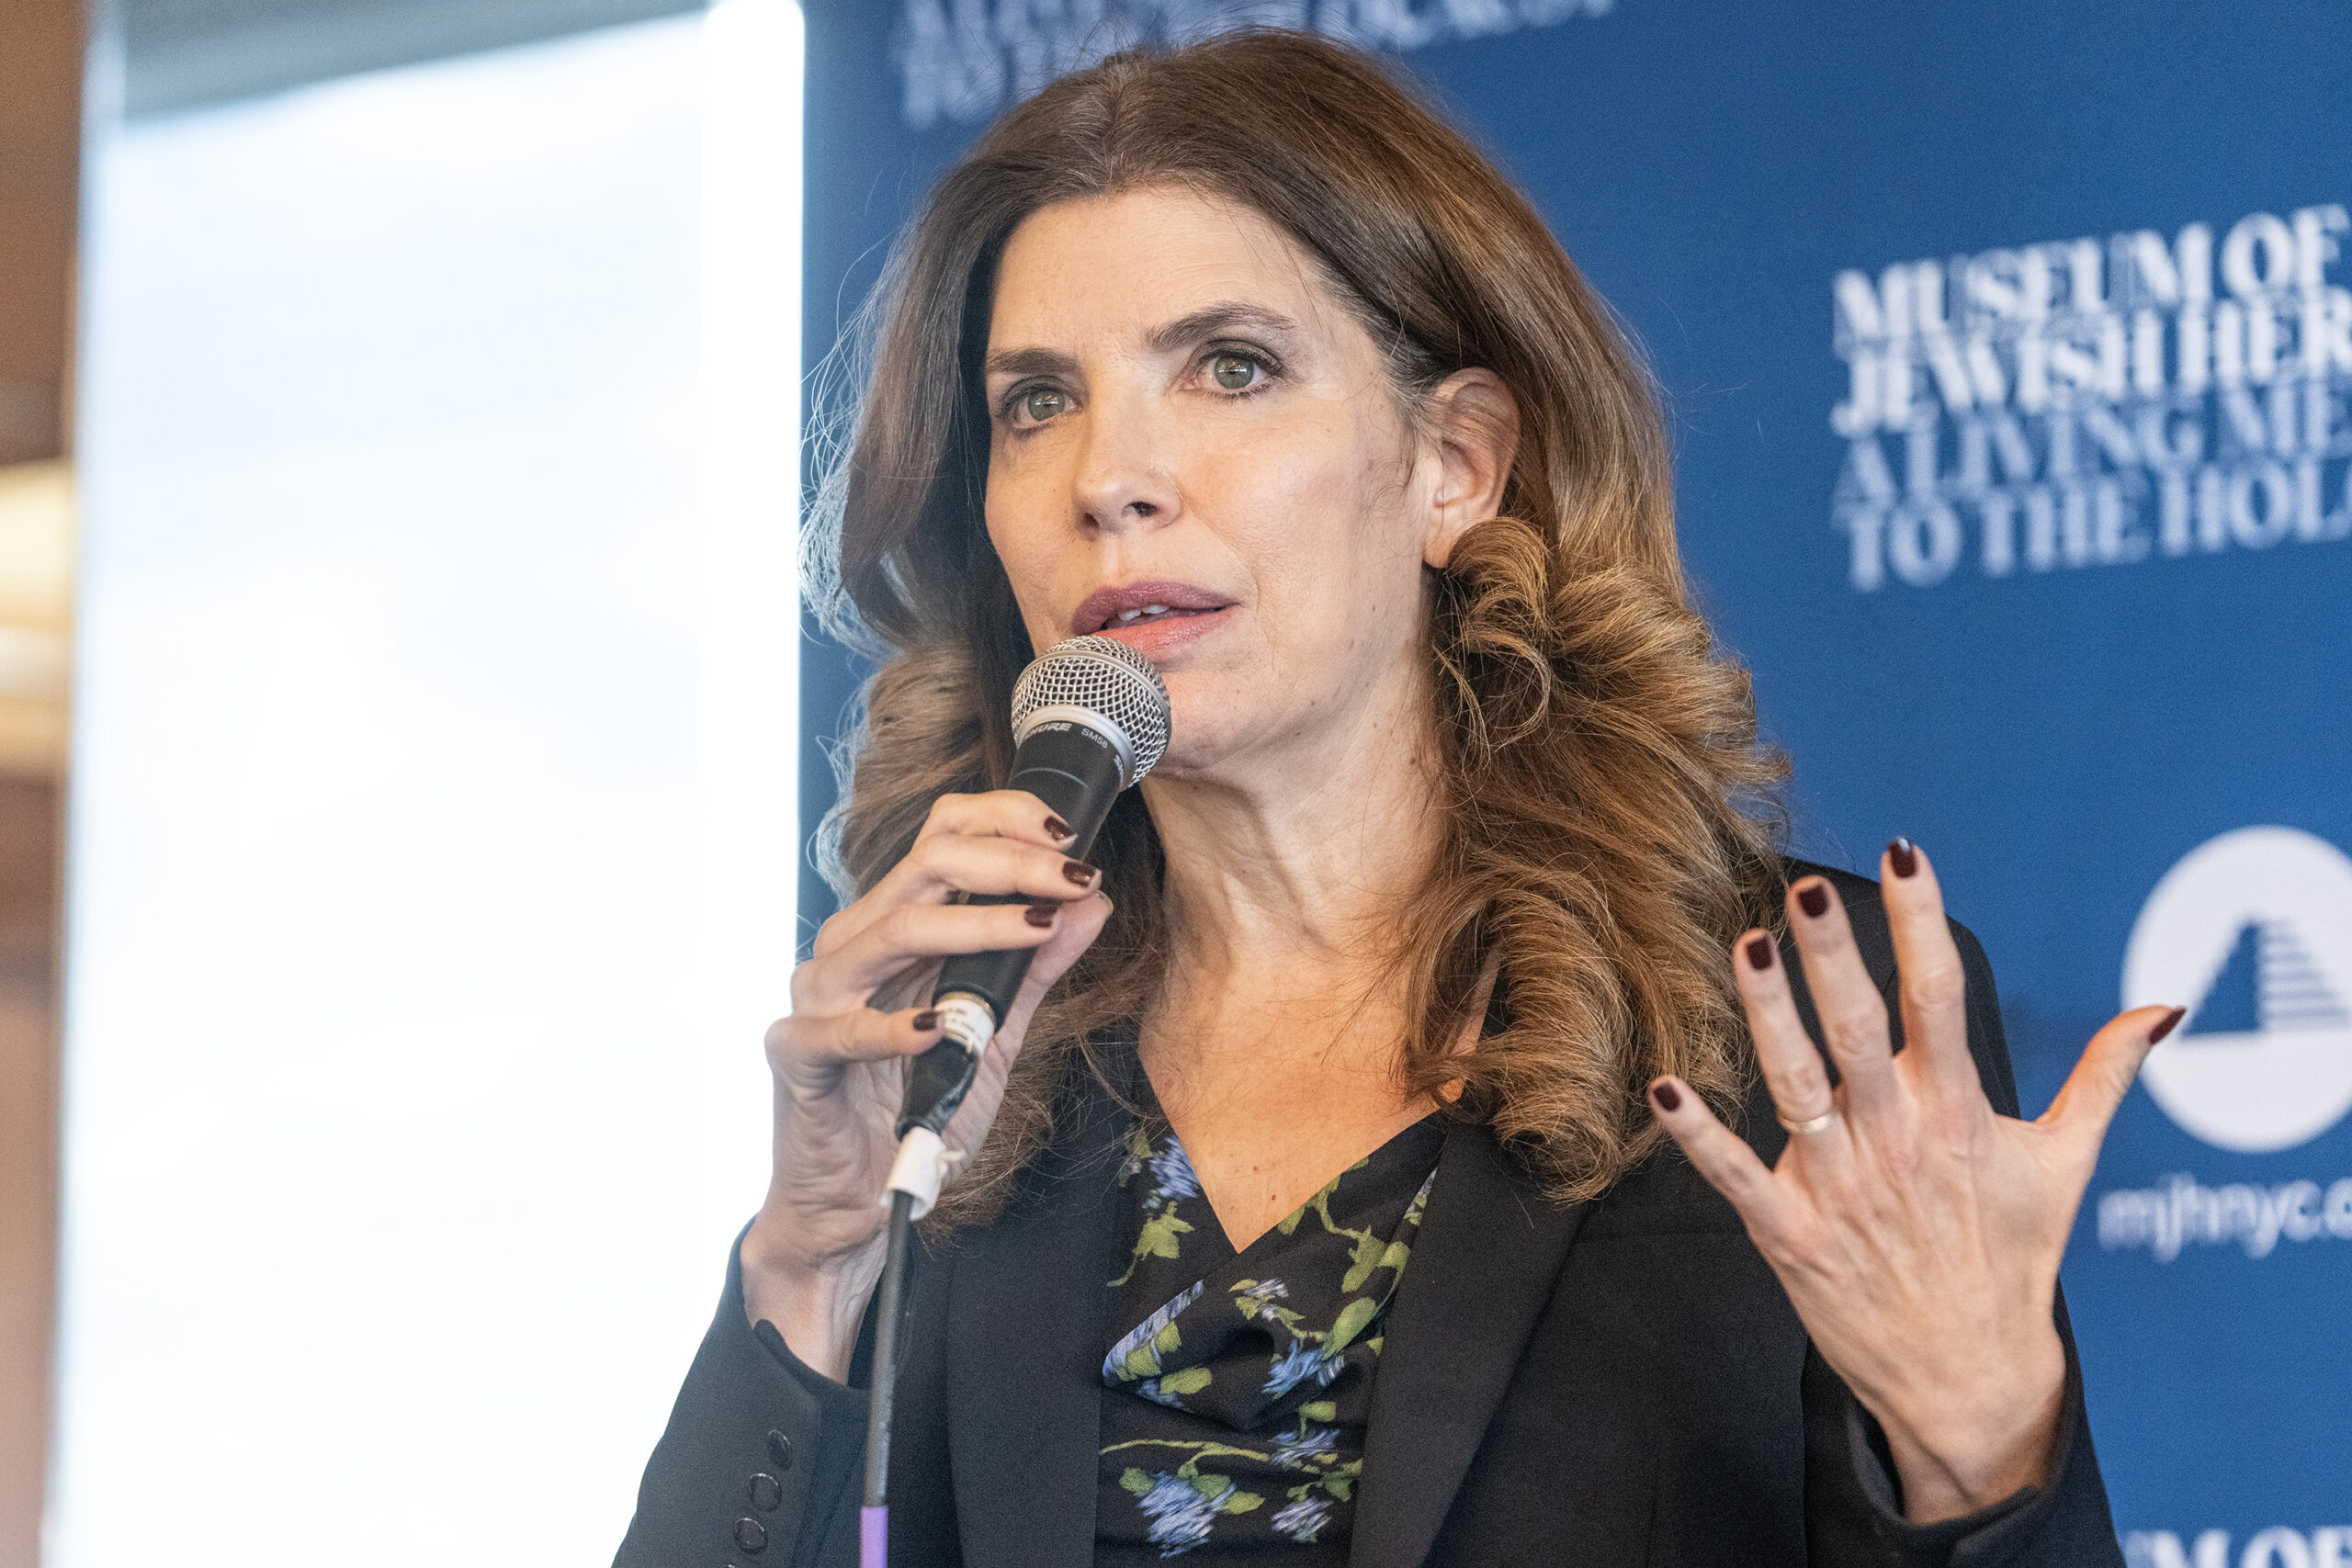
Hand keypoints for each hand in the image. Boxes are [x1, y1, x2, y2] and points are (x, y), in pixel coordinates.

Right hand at [740, 790, 1112, 1379]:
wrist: (856, 1202)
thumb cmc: (915, 1110)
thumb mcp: (994, 1033)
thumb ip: (1035, 969)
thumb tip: (1091, 902)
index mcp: (892, 926)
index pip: (939, 837)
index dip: (1003, 821)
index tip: (1071, 836)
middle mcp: (851, 946)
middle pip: (924, 866)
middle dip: (1009, 862)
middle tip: (1074, 874)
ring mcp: (818, 995)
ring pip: (894, 927)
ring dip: (976, 924)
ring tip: (1038, 927)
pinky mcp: (796, 1054)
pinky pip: (840, 1029)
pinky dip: (892, 1027)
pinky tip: (938, 1030)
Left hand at [1645, 843, 2179, 1523]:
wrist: (1971, 1384)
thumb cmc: (2012, 1260)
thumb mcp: (2065, 1165)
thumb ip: (2103, 1077)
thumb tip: (2159, 1008)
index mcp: (1959, 1112)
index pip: (1941, 997)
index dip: (1921, 922)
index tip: (1904, 851)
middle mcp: (1898, 1140)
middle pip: (1861, 1032)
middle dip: (1835, 958)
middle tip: (1806, 887)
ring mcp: (1842, 1189)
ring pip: (1798, 1088)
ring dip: (1769, 1020)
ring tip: (1746, 948)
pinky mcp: (1792, 1237)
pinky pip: (1738, 1180)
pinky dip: (1700, 1140)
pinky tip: (1664, 1092)